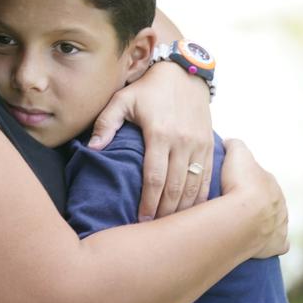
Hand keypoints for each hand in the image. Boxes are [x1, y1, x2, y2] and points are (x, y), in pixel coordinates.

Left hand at [88, 62, 212, 219]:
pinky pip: (208, 177)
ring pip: (194, 186)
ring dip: (184, 209)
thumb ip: (106, 123)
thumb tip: (93, 148)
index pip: (155, 177)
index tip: (140, 220)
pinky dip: (202, 197)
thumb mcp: (122, 100)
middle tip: (153, 230)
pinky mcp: (210, 145)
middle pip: (175, 187)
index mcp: (160, 133)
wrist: (183, 72)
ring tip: (171, 227)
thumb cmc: (148, 89)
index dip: (148, 201)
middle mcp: (183, 141)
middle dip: (165, 212)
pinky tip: (194, 213)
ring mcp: (200, 144)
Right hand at [220, 138, 288, 259]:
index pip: (259, 178)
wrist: (243, 216)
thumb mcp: (236, 155)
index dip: (246, 181)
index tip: (232, 185)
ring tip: (241, 225)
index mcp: (269, 182)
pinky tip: (258, 242)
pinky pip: (278, 243)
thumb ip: (235, 145)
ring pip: (274, 220)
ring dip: (262, 222)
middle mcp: (279, 202)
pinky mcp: (276, 243)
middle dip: (255, 203)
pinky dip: (271, 243)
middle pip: (268, 200)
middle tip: (234, 207)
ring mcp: (279, 223)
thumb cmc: (239, 185)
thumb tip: (230, 142)